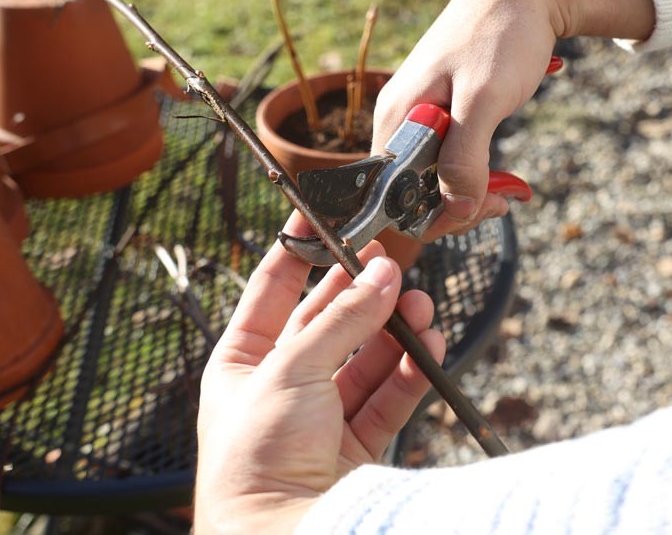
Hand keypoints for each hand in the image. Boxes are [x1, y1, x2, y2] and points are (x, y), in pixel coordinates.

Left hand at [195, 211, 445, 533]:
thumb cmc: (255, 456)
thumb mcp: (290, 370)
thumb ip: (342, 319)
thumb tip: (382, 272)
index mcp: (241, 362)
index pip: (272, 290)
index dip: (298, 251)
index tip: (324, 215)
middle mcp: (281, 385)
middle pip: (329, 322)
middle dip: (362, 292)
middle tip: (394, 262)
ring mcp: (321, 415)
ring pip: (367, 357)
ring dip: (395, 329)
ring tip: (421, 305)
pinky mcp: (357, 444)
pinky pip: (389, 396)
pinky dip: (411, 370)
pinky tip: (429, 344)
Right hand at [372, 0, 653, 240]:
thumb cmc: (502, 35)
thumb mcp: (484, 100)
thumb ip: (465, 157)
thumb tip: (455, 209)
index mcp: (396, 116)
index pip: (392, 194)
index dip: (433, 214)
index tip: (479, 207)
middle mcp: (399, 119)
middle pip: (413, 191)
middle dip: (457, 204)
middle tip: (502, 200)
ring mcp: (421, 116)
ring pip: (435, 178)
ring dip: (472, 191)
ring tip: (509, 190)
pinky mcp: (444, 113)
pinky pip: (450, 159)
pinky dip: (477, 173)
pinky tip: (505, 179)